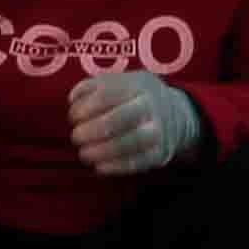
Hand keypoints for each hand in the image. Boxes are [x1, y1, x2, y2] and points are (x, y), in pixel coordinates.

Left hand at [71, 69, 201, 175]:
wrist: (176, 115)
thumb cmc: (134, 97)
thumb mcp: (119, 81)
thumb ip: (94, 86)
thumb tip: (73, 98)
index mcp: (138, 85)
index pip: (108, 94)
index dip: (85, 107)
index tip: (73, 117)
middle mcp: (151, 106)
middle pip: (120, 118)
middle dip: (92, 130)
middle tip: (76, 137)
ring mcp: (159, 131)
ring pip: (132, 142)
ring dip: (102, 150)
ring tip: (84, 154)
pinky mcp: (160, 154)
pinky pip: (139, 162)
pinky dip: (116, 166)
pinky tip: (99, 167)